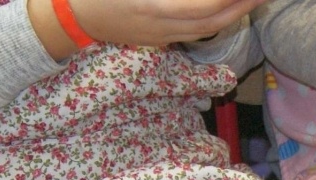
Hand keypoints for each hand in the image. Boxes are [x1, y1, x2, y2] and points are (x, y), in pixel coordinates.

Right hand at [29, 0, 267, 59]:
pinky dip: (216, 18)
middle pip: (215, 21)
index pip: (205, 6)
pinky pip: (196, 30)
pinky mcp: (160, 39)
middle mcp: (163, 26)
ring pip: (208, 30)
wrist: (72, 16)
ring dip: (234, 13)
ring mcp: (162, 36)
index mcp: (154, 7)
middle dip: (243, 5)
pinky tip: (228, 6)